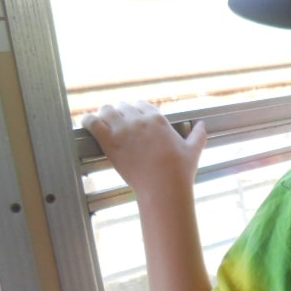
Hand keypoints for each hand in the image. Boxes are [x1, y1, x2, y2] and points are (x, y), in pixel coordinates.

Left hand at [82, 100, 205, 195]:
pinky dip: (88, 120)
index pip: (141, 105)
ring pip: (106, 110)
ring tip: (103, 122)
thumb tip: (202, 125)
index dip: (136, 111)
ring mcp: (123, 130)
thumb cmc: (179, 170)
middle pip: (122, 106)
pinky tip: (87, 123)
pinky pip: (92, 122)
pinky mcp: (109, 141)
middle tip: (117, 123)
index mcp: (157, 119)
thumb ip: (198, 135)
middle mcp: (139, 120)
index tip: (134, 118)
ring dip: (104, 114)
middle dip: (120, 113)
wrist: (164, 186)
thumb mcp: (193, 150)